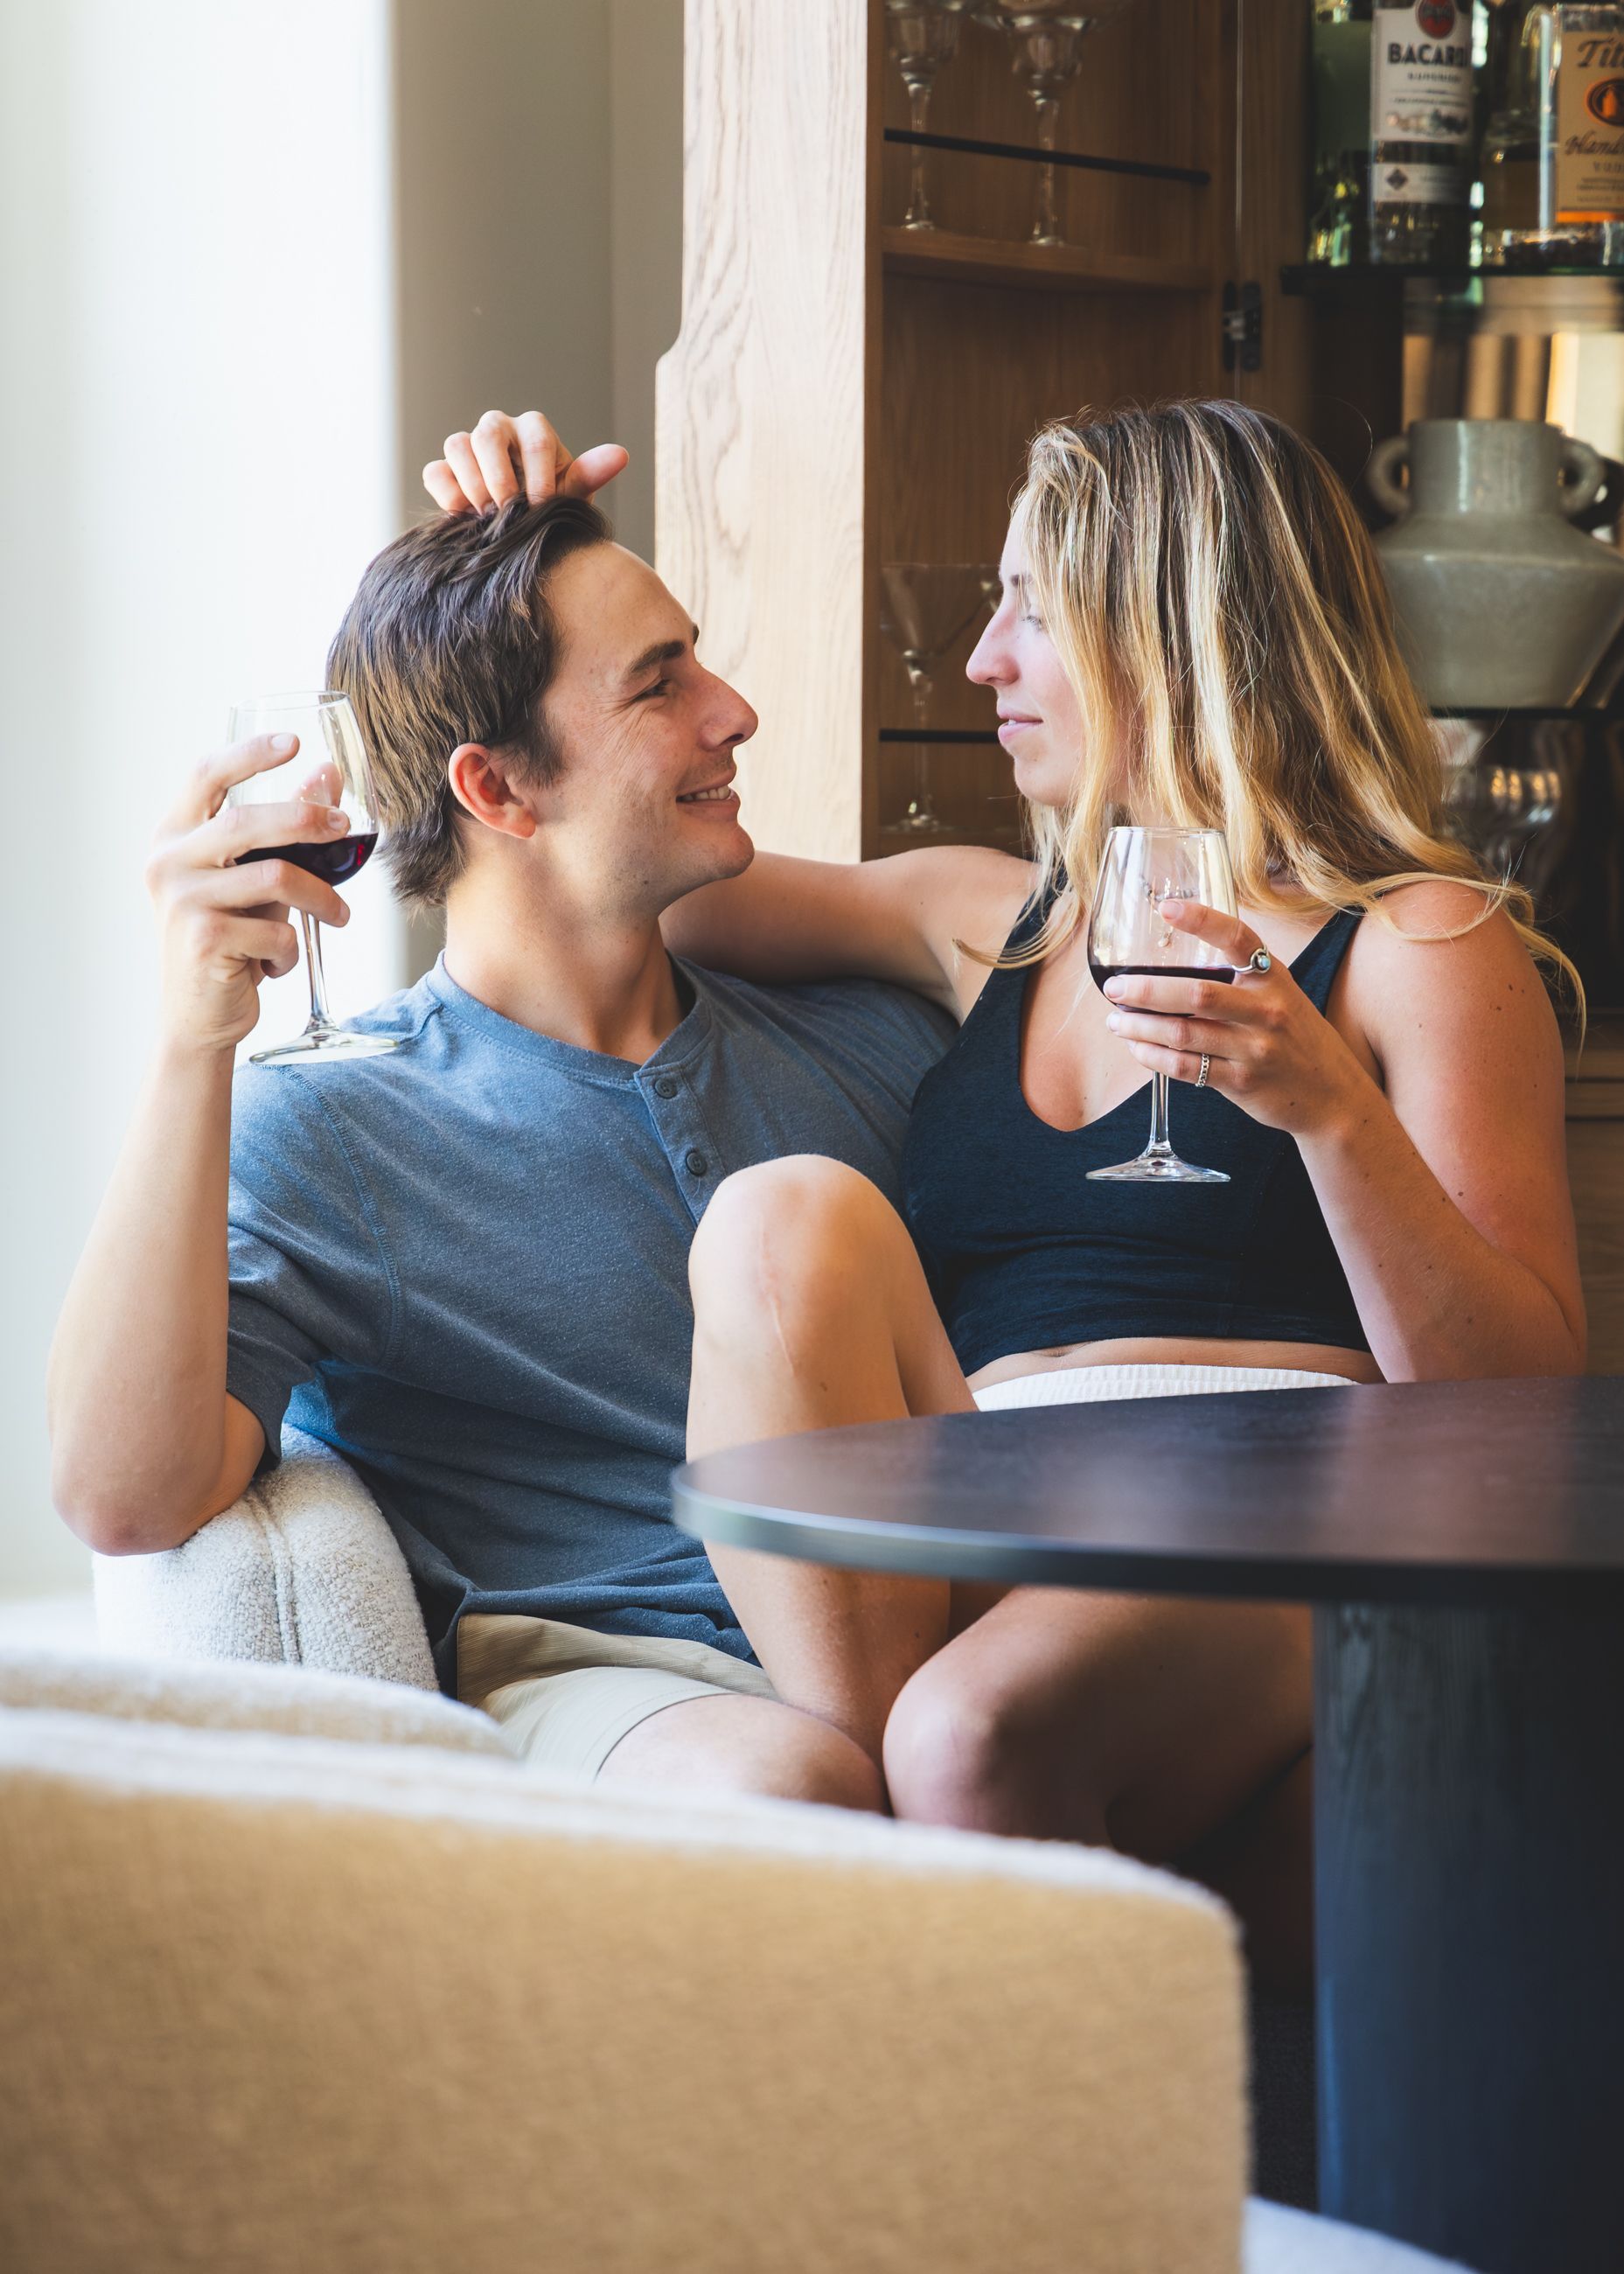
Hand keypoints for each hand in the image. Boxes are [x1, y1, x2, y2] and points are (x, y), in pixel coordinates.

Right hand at [145, 737, 353, 1056]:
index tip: (295, 742)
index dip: (250, 753)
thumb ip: (284, 831)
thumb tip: (327, 771)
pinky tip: (277, 964)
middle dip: (308, 819)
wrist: (200, 1016)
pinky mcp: (202, 940)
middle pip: (248, 820)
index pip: (206, 776)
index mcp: (174, 836)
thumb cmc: (232, 940)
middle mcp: (167, 861)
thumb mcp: (255, 879)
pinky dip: (291, 950)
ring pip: (275, 877)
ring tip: (338, 916)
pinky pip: (276, 930)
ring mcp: (181, 900)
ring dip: (321, 898)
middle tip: (347, 826)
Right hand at [423, 408, 628, 514]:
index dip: (538, 478)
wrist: (526, 535)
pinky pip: (436, 472)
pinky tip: (465, 517)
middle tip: (509, 513)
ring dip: (473, 485)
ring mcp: (469, 447)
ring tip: (489, 517)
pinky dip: (448, 494)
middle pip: (487, 434)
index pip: (534, 440)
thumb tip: (620, 455)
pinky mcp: (446, 469)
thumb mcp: (573, 496)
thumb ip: (589, 475)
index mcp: (534, 429)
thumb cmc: (554, 508)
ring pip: (457, 446)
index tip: (542, 509)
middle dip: (499, 479)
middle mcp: (498, 429)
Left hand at [1099, 900, 1367, 1138]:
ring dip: (1140, 1026)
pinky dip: (1154, 1057)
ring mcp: (1255, 1048)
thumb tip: (1174, 961)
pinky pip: (1187, 1068)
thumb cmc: (1295, 1037)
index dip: (1201, 920)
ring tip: (1115, 1021)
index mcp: (1274, 977)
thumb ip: (1239, 978)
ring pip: (1183, 1033)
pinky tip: (1137, 1048)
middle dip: (1146, 989)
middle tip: (1114, 988)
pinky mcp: (1243, 1082)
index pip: (1237, 937)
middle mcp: (1267, 1009)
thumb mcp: (1280, 995)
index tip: (1165, 908)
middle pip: (1196, 993)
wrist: (1333, 1094)